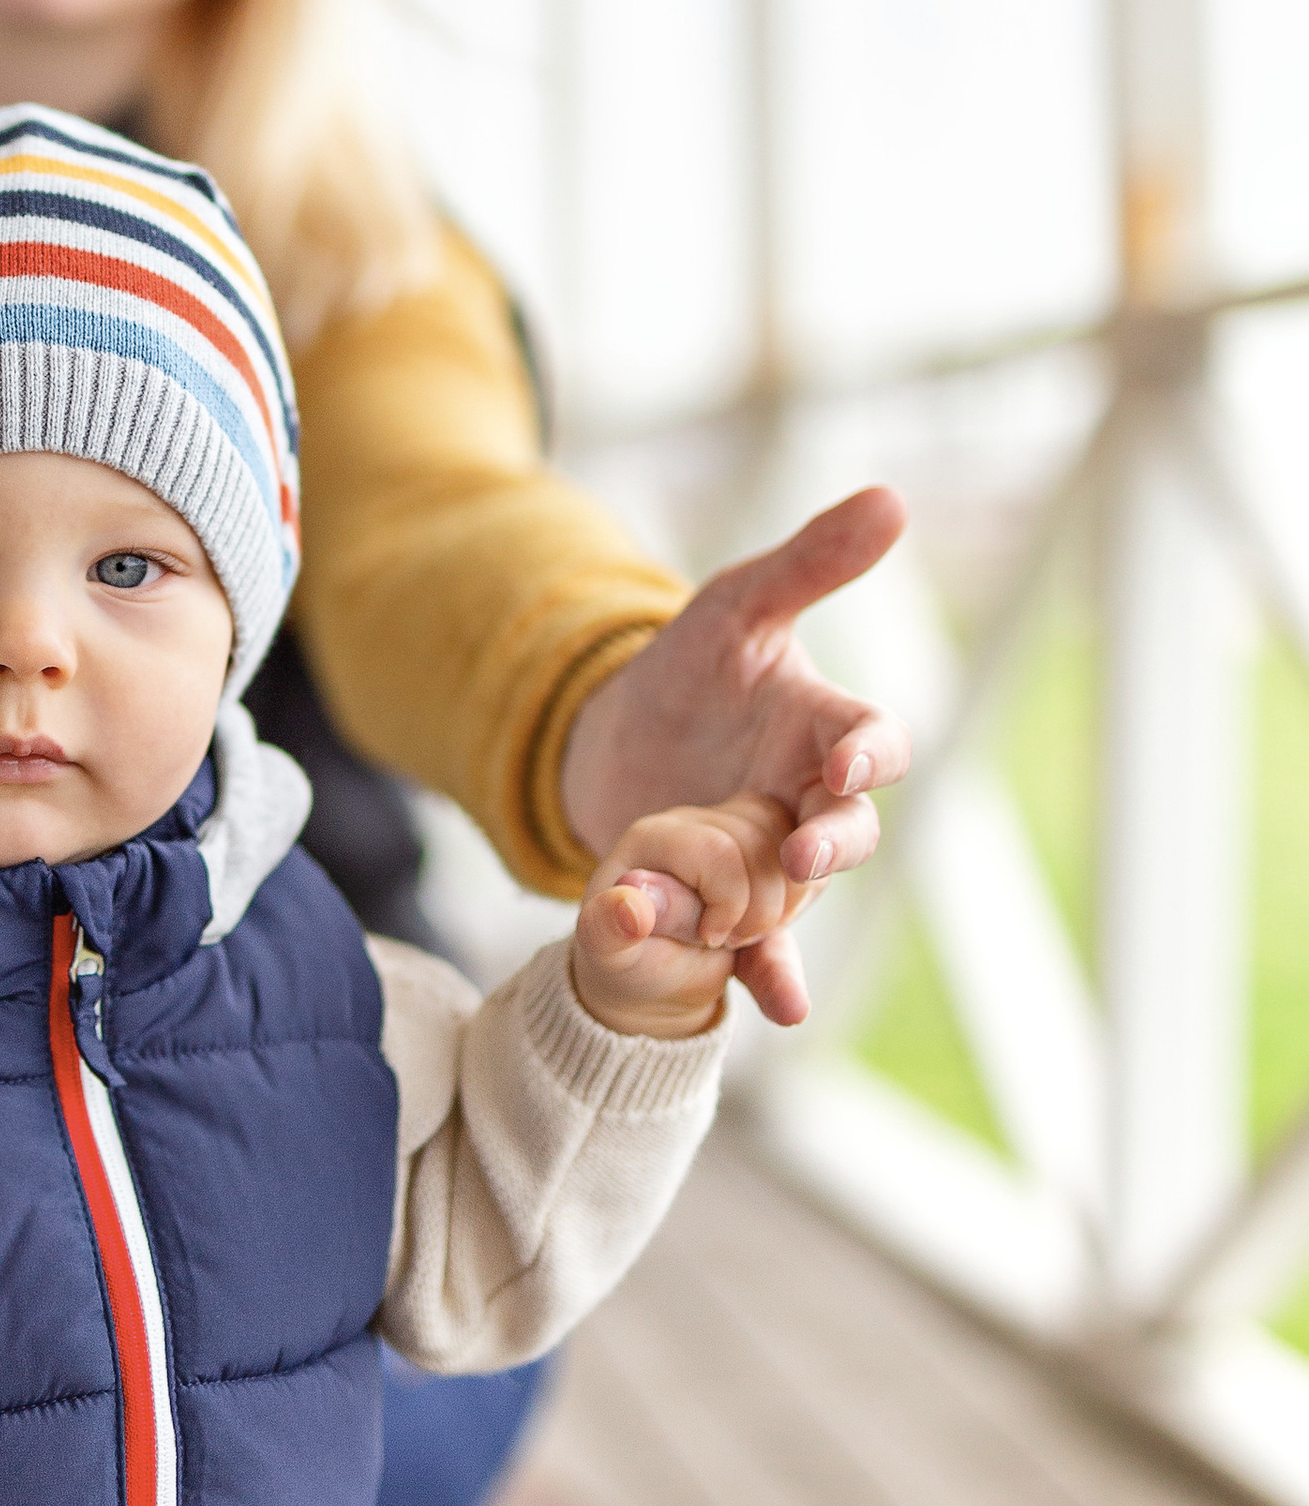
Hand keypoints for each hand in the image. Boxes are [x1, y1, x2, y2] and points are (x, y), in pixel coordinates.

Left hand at [558, 485, 910, 1027]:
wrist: (613, 741)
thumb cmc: (687, 667)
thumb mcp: (735, 606)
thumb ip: (809, 562)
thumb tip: (893, 497)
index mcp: (822, 729)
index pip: (871, 743)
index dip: (867, 757)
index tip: (846, 766)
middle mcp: (810, 802)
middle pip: (850, 833)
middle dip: (834, 845)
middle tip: (803, 855)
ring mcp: (773, 861)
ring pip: (801, 897)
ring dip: (785, 918)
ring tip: (760, 940)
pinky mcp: (729, 905)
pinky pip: (756, 948)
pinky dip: (766, 978)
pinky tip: (773, 1009)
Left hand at [574, 796, 808, 1041]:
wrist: (654, 977)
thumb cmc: (626, 962)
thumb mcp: (610, 954)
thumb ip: (609, 929)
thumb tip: (630, 908)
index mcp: (653, 837)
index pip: (720, 853)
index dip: (728, 904)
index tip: (707, 937)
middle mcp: (694, 822)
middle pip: (765, 845)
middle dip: (760, 908)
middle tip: (726, 940)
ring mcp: (730, 832)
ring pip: (791, 847)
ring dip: (782, 905)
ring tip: (743, 935)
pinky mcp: (760, 850)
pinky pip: (807, 860)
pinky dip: (802, 903)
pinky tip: (775, 933)